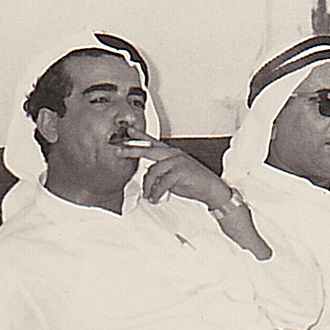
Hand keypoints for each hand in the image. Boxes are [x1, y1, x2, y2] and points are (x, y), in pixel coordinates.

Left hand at [119, 135, 233, 209]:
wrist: (212, 189)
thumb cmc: (193, 182)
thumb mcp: (175, 175)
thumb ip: (161, 173)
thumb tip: (148, 179)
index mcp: (172, 153)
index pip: (154, 142)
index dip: (140, 136)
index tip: (129, 130)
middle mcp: (173, 154)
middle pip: (148, 149)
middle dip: (132, 150)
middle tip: (118, 151)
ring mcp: (177, 162)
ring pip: (153, 171)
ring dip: (147, 186)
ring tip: (148, 196)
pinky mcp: (180, 172)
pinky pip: (161, 183)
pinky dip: (156, 193)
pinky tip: (155, 199)